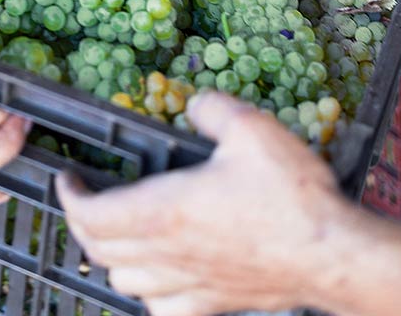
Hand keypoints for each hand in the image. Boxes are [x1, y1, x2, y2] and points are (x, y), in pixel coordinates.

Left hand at [56, 91, 344, 315]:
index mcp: (165, 210)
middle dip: (83, 223)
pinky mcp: (215, 305)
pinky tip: (158, 277)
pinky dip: (148, 292)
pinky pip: (163, 309)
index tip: (67, 176)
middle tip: (86, 197)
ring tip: (118, 231)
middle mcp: (169, 254)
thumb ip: (210, 109)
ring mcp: (191, 285)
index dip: (70, 196)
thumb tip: (192, 104)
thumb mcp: (249, 128)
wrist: (333, 254)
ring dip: (111, 257)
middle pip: (101, 250)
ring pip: (126, 282)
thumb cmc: (292, 194)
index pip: (93, 215)